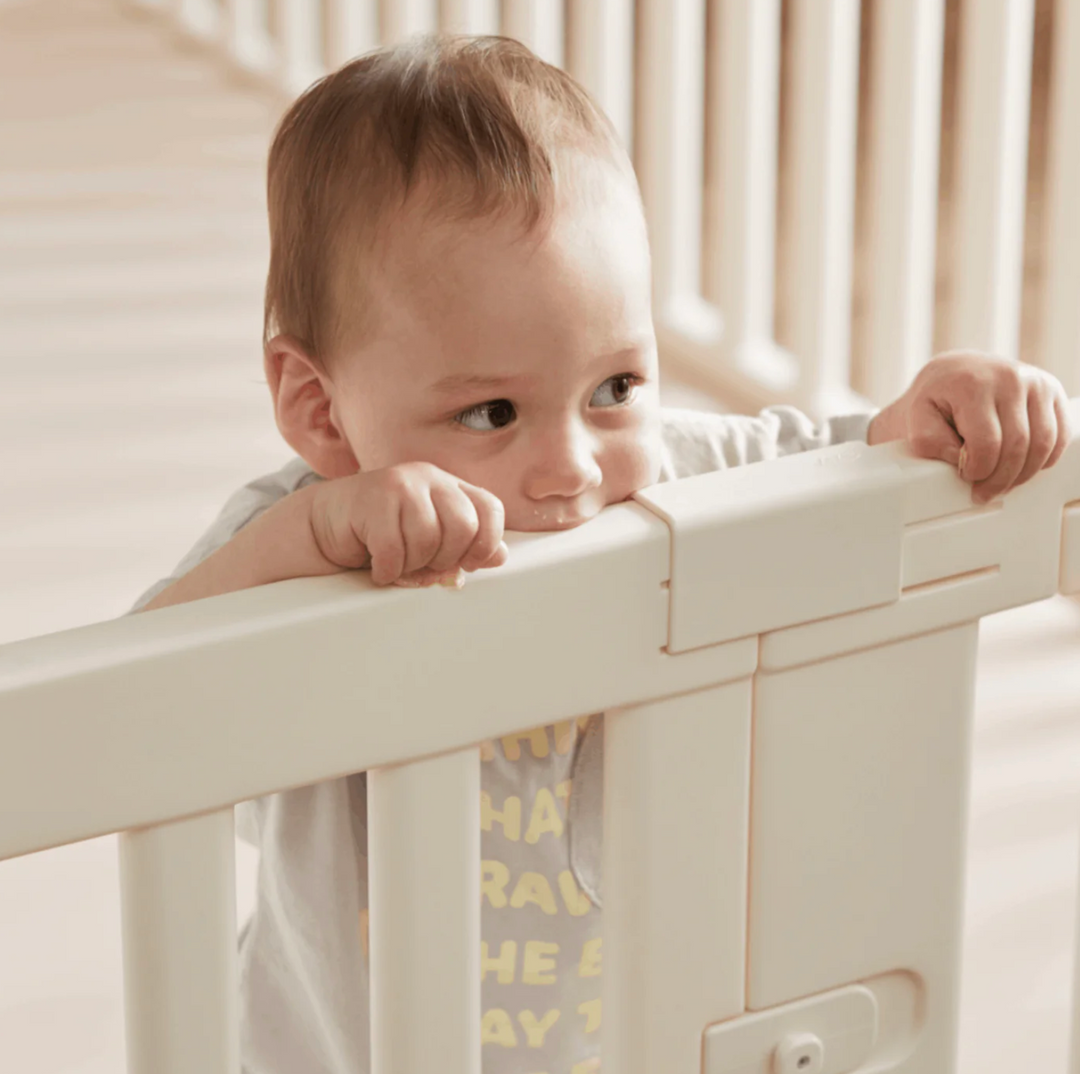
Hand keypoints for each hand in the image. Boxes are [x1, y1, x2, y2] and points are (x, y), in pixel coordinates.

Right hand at [309, 462, 507, 585]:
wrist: (324, 525)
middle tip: (422, 565)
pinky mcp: (373, 498)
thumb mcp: (429, 543)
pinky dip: (387, 569)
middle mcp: (429, 478)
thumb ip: (464, 549)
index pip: (490, 508)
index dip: (486, 542)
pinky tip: (378, 566)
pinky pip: (394, 549)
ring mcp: (400, 484)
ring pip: (427, 540)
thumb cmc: (380, 536)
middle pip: (463, 526)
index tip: (468, 563)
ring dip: (411, 565)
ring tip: (395, 563)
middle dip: (445, 558)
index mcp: (450, 487)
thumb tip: (500, 557)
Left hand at [868, 352, 1071, 503]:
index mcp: (973, 384)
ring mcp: (1035, 382)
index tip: (967, 476)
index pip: (987, 443)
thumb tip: (958, 457)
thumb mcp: (915, 417)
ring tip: (1002, 482)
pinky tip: (1023, 466)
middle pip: (1018, 446)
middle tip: (984, 492)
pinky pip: (1060, 434)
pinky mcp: (1051, 390)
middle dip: (1000, 479)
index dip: (978, 470)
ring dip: (1023, 473)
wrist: (952, 372)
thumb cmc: (935, 398)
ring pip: (1044, 444)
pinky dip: (1044, 458)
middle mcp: (1009, 377)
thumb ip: (928, 440)